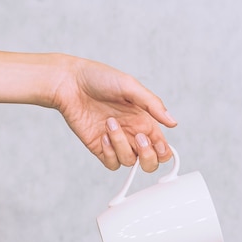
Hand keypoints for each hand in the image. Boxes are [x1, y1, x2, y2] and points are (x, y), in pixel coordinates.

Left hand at [47, 55, 176, 171]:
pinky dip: (110, 153)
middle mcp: (132, 133)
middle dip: (148, 156)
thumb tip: (173, 122)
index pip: (162, 146)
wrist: (69, 82)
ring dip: (121, 144)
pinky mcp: (99, 148)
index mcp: (144, 120)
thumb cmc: (99, 78)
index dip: (163, 151)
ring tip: (109, 122)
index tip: (156, 142)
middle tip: (139, 137)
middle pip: (149, 162)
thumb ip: (152, 105)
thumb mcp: (130, 86)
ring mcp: (116, 142)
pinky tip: (102, 135)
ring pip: (130, 162)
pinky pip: (112, 163)